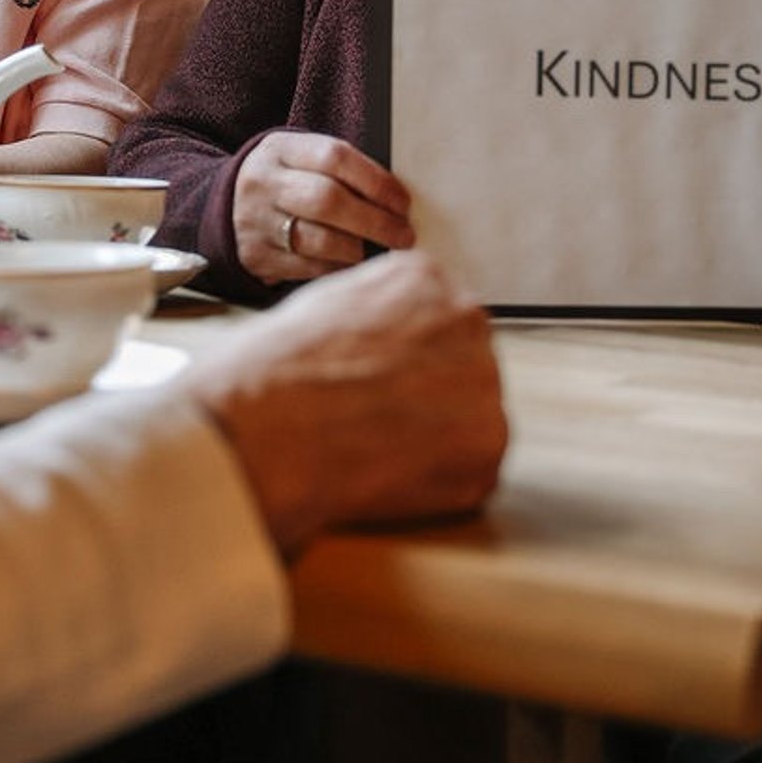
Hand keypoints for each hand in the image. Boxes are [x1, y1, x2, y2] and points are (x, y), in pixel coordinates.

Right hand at [186, 251, 505, 559]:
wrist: (273, 423)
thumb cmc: (279, 371)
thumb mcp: (326, 305)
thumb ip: (375, 315)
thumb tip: (384, 345)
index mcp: (425, 278)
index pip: (436, 320)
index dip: (405, 361)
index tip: (380, 383)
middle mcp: (467, 319)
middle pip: (461, 365)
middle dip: (428, 397)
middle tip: (378, 421)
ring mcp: (485, 383)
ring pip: (469, 419)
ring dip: (433, 439)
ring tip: (375, 448)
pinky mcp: (487, 445)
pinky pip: (471, 471)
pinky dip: (436, 484)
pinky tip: (390, 475)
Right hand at [233, 131, 414, 283]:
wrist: (228, 208)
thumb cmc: (286, 183)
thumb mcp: (301, 160)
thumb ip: (341, 171)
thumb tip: (397, 200)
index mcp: (280, 149)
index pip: (335, 157)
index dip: (376, 182)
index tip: (402, 202)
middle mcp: (263, 182)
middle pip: (328, 200)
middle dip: (375, 221)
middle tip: (403, 235)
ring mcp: (256, 221)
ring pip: (320, 239)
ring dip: (359, 248)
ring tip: (379, 250)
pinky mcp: (257, 255)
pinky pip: (308, 267)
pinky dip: (338, 267)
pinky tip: (351, 263)